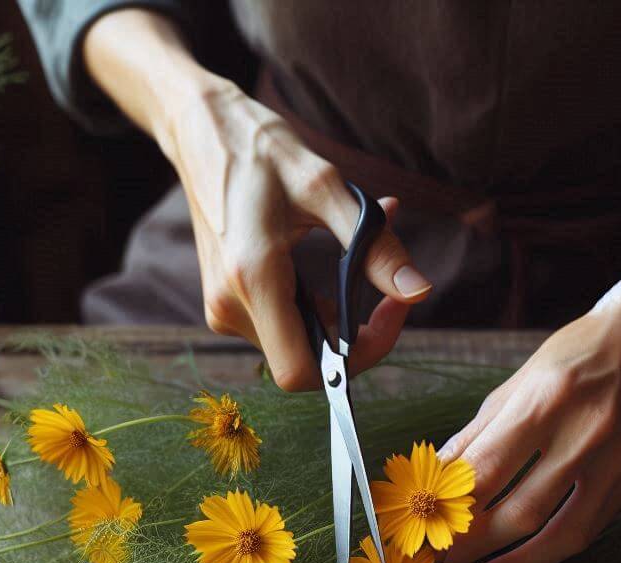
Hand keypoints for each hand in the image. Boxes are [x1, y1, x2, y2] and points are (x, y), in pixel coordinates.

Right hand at [163, 80, 430, 389]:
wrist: (201, 132)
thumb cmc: (260, 150)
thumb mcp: (326, 188)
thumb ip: (374, 247)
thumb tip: (419, 292)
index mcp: (252, 280)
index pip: (301, 372)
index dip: (352, 360)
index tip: (385, 316)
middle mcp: (230, 306)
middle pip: (306, 363)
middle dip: (353, 335)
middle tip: (386, 291)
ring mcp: (223, 309)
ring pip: (297, 346)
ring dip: (335, 317)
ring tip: (355, 257)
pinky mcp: (225, 304)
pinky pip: (281, 328)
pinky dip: (313, 308)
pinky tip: (323, 267)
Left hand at [441, 271, 620, 562]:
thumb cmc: (575, 353)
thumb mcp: (518, 381)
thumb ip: (478, 433)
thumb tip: (438, 475)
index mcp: (546, 400)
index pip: (488, 470)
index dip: (454, 508)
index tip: (429, 529)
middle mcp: (586, 433)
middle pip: (522, 511)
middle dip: (477, 544)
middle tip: (446, 560)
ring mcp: (618, 460)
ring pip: (561, 534)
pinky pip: (590, 527)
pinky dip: (553, 548)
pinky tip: (525, 558)